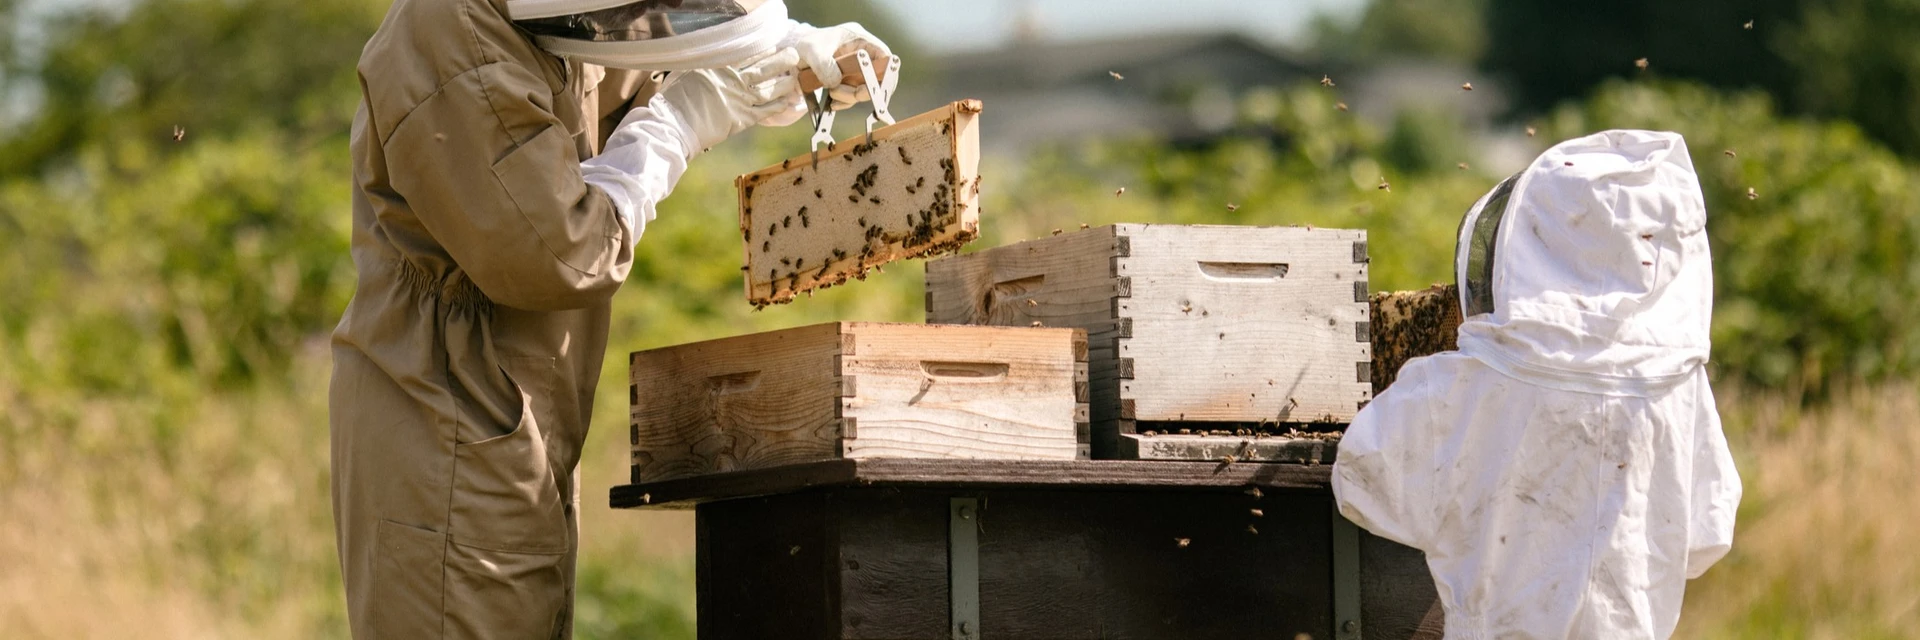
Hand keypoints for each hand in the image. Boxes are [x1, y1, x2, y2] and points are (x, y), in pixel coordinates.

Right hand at [656, 48, 802, 153]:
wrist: (674, 125)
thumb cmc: (675, 99)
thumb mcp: (688, 71)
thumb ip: (707, 65)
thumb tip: (716, 59)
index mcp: (718, 65)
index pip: (747, 54)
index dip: (763, 50)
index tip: (772, 47)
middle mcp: (732, 80)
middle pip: (763, 68)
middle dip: (781, 61)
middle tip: (793, 56)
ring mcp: (739, 99)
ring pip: (768, 89)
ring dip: (784, 83)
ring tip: (795, 78)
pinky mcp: (742, 119)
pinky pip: (765, 111)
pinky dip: (778, 105)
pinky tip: (788, 101)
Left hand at [791, 22, 893, 110]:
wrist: (794, 52)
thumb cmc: (806, 43)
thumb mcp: (811, 50)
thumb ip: (823, 64)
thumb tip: (836, 82)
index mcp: (860, 40)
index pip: (884, 57)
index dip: (886, 74)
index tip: (876, 88)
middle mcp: (863, 55)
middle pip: (877, 78)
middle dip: (864, 91)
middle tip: (849, 95)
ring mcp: (856, 70)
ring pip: (865, 90)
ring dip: (851, 97)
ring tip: (832, 93)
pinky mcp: (848, 81)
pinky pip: (853, 96)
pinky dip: (845, 102)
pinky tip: (833, 103)